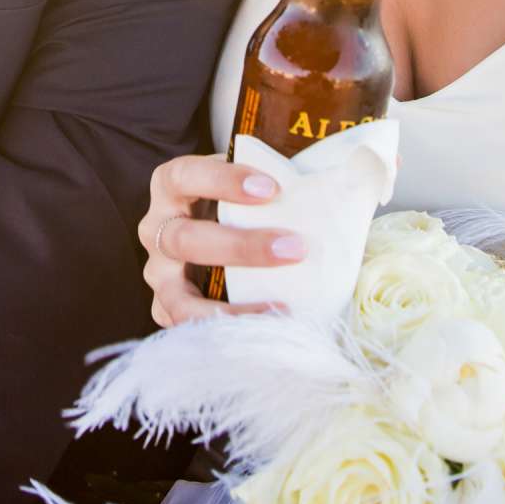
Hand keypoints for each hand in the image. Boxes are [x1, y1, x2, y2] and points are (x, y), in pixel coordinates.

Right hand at [138, 153, 306, 326]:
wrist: (220, 233)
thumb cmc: (242, 201)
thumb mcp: (252, 179)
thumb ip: (285, 173)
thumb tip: (348, 171)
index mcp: (171, 185)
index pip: (185, 175)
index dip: (222, 181)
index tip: (271, 189)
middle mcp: (156, 229)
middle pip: (184, 239)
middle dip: (241, 247)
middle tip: (293, 249)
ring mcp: (158, 273)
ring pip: (178, 296)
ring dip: (229, 306)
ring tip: (280, 308)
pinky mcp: (166, 308)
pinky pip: (185, 329)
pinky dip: (223, 333)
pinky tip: (263, 332)